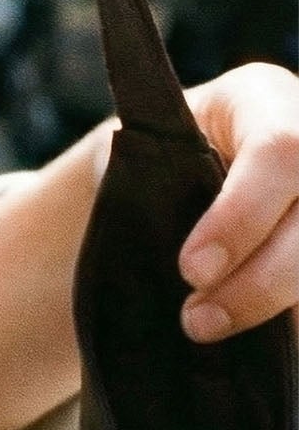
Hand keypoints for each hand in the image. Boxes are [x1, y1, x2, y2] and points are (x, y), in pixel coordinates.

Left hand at [174, 63, 298, 342]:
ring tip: (214, 328)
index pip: (279, 151)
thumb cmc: (150, 157)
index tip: (190, 271)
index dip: (242, 217)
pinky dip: (295, 310)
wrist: (168, 170)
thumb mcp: (146, 151)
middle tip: (197, 320)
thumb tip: (185, 264)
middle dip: (262, 278)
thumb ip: (159, 181)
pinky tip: (263, 333)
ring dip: (279, 301)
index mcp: (261, 96)